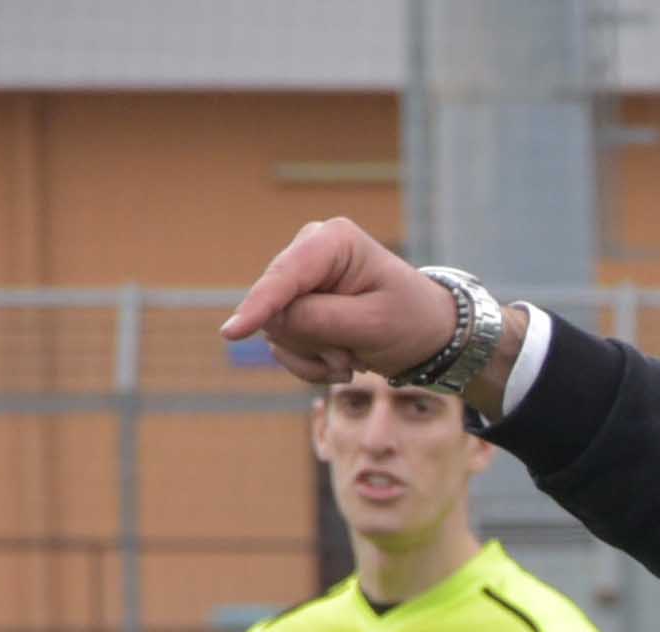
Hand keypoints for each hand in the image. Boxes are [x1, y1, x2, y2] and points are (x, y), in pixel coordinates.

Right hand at [221, 219, 456, 385]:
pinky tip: (339, 363)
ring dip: (314, 357)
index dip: (259, 306)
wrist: (428, 336)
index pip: (285, 276)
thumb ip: (321, 321)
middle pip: (277, 309)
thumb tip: (271, 322)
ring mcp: (299, 281)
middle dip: (312, 343)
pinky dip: (310, 363)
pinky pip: (282, 344)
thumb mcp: (374, 324)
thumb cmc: (411, 321)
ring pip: (276, 331)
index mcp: (333, 240)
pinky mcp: (294, 307)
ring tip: (351, 360)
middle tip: (351, 360)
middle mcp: (308, 253)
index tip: (232, 333)